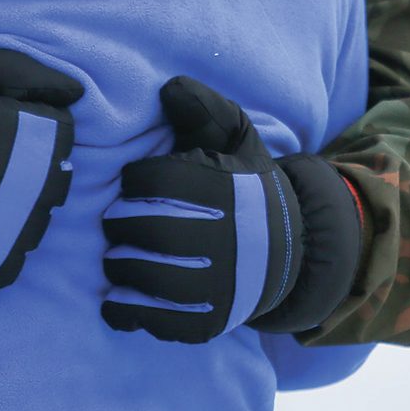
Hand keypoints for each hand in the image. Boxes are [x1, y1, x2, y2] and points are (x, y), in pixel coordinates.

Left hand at [101, 76, 362, 341]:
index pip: (158, 179)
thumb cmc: (248, 189)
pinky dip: (129, 311)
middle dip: (120, 223)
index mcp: (230, 189)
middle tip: (116, 221)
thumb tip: (169, 87)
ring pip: (149, 276)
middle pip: (148, 229)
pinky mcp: (210, 323)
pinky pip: (157, 320)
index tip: (134, 182)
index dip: (136, 178)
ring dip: (120, 265)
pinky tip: (118, 298)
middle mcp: (228, 239)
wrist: (292, 252)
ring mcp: (221, 287)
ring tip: (117, 256)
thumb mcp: (239, 141)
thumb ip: (207, 111)